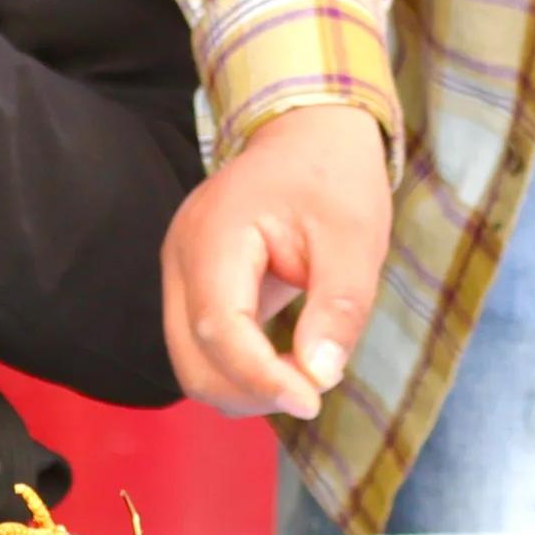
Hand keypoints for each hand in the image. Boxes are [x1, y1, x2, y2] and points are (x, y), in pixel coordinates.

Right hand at [159, 102, 390, 420]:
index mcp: (214, 235)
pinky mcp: (191, 285)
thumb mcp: (355, 238)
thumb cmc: (332, 177)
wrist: (306, 134)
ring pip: (189, 362)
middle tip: (311, 391)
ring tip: (299, 377)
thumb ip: (338, 307)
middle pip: (191, 358)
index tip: (313, 400)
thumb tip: (320, 375)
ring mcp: (178, 272)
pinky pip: (199, 347)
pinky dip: (236, 370)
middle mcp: (180, 257)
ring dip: (241, 387)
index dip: (261, 377)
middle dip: (249, 391)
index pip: (218, 328)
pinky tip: (280, 362)